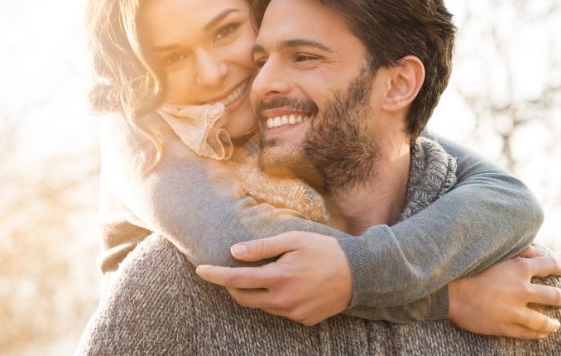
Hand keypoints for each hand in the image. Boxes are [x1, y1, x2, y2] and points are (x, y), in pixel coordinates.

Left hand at [195, 231, 351, 325]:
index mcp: (278, 278)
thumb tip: (234, 252)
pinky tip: (289, 285)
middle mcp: (282, 301)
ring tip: (265, 274)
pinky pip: (279, 311)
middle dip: (231, 285)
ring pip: (261, 306)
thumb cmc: (325, 250)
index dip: (215, 275)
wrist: (360, 274)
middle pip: (243, 298)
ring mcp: (293, 314)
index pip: (236, 279)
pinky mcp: (303, 320)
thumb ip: (262, 247)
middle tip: (229, 271)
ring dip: (254, 292)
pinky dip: (274, 299)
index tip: (200, 270)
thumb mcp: (293, 239)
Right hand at [448, 246, 560, 338]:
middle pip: (553, 296)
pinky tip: (540, 334)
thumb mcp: (494, 254)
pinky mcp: (505, 326)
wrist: (449, 293)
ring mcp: (514, 310)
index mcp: (519, 268)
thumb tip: (537, 252)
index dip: (559, 267)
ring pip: (544, 321)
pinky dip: (537, 334)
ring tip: (556, 324)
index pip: (549, 265)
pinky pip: (527, 333)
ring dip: (553, 323)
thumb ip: (517, 252)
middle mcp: (521, 290)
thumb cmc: (468, 269)